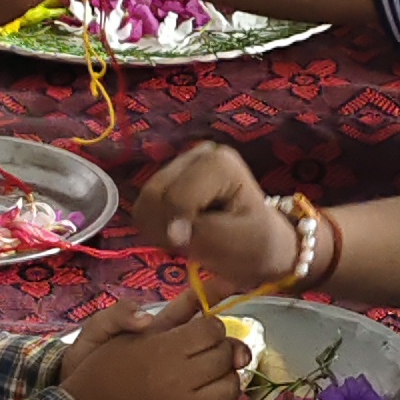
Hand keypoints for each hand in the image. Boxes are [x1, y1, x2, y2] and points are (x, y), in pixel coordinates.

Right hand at [61, 295, 240, 399]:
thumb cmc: (102, 368)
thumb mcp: (127, 330)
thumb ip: (166, 311)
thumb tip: (199, 294)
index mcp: (165, 349)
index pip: (212, 330)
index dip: (211, 326)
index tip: (203, 329)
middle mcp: (180, 379)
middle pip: (225, 358)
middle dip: (222, 350)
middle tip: (207, 351)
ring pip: (230, 389)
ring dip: (226, 378)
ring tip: (211, 375)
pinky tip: (206, 398)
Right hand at [134, 140, 296, 294]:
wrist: (256, 243)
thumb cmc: (253, 243)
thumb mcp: (236, 244)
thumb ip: (202, 234)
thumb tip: (171, 232)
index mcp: (219, 163)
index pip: (177, 197)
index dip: (179, 228)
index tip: (198, 244)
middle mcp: (197, 155)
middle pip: (155, 195)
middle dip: (167, 228)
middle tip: (191, 242)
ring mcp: (180, 164)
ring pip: (145, 202)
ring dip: (160, 229)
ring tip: (188, 237)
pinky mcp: (166, 179)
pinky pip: (142, 207)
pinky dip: (155, 226)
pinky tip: (178, 230)